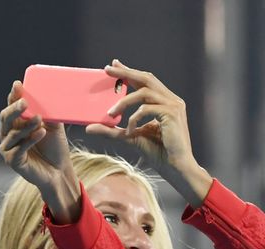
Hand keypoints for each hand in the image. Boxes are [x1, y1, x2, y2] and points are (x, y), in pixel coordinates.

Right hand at [0, 81, 73, 190]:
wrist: (60, 171)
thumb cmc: (55, 149)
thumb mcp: (54, 128)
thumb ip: (50, 114)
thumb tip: (51, 96)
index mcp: (15, 125)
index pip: (12, 108)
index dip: (13, 96)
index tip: (18, 85)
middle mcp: (8, 135)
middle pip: (6, 119)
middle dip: (15, 109)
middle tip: (25, 101)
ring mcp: (8, 149)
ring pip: (13, 134)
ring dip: (26, 125)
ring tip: (39, 118)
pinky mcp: (13, 161)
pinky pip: (19, 149)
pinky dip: (30, 140)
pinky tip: (41, 132)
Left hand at [86, 60, 211, 206]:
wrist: (176, 167)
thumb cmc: (159, 153)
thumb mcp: (130, 137)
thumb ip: (111, 130)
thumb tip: (88, 127)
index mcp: (166, 102)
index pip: (146, 81)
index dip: (130, 72)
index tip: (114, 65)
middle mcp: (172, 100)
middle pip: (147, 78)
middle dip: (126, 72)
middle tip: (107, 69)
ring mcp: (174, 106)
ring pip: (144, 92)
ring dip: (124, 101)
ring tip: (110, 113)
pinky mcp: (172, 114)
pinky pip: (146, 109)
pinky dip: (134, 118)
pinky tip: (128, 130)